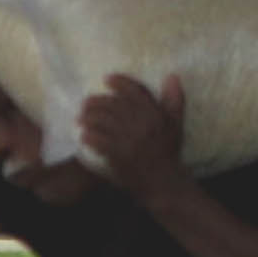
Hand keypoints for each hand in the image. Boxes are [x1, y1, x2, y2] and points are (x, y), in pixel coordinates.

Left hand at [76, 73, 191, 193]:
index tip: (107, 79)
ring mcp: (129, 139)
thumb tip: (172, 76)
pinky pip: (99, 140)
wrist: (163, 180)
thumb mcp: (176, 124)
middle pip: (114, 105)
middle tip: (86, 103)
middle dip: (97, 102)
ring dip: (89, 118)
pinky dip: (90, 137)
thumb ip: (174, 100)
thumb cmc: (168, 151)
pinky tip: (84, 136)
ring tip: (81, 118)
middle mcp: (142, 123)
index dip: (120, 83)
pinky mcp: (119, 154)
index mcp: (156, 114)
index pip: (136, 91)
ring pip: (104, 121)